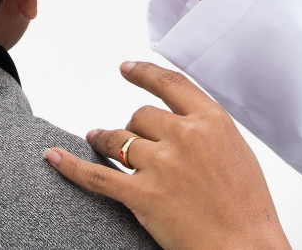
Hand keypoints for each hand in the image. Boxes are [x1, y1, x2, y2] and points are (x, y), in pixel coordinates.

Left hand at [43, 62, 290, 249]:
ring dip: (105, 140)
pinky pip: (96, 176)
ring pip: (117, 140)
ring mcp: (161, 165)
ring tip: (97, 141)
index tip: (126, 69)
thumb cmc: (248, 208)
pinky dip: (70, 166)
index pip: (169, 84)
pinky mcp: (142, 195)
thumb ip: (206, 130)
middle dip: (133, 128)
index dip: (144, 74)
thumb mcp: (237, 152)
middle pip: (140, 116)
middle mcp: (184, 136)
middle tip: (132, 142)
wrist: (248, 249)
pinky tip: (53, 156)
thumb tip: (179, 120)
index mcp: (211, 121)